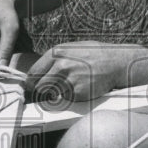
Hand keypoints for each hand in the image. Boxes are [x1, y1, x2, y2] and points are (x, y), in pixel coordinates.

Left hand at [27, 41, 142, 102]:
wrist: (116, 62)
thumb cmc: (94, 54)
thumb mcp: (72, 49)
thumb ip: (56, 58)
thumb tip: (39, 72)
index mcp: (57, 52)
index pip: (33, 73)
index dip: (31, 82)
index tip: (32, 87)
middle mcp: (61, 65)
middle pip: (39, 86)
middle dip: (42, 91)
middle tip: (47, 92)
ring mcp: (69, 80)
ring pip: (52, 94)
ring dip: (57, 94)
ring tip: (70, 86)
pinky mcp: (78, 93)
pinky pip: (68, 99)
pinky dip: (72, 96)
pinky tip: (82, 87)